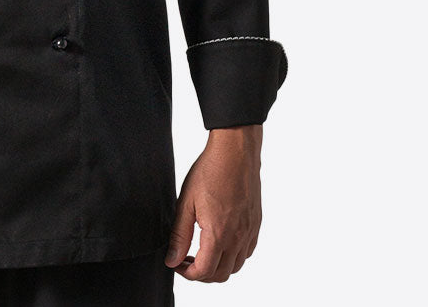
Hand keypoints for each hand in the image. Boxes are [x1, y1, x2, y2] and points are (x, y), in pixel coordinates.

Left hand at [164, 125, 262, 281]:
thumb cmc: (211, 171)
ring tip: (200, 253)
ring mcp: (249, 232)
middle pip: (221, 274)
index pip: (204, 271)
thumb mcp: (186, 202)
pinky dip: (233, 257)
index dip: (186, 273)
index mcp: (218, 234)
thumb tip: (172, 259)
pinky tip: (220, 242)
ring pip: (236, 267)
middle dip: (201, 274)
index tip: (175, 264)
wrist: (236, 153)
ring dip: (217, 267)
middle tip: (185, 260)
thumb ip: (179, 235)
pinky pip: (247, 252)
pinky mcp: (255, 224)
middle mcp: (238, 238)